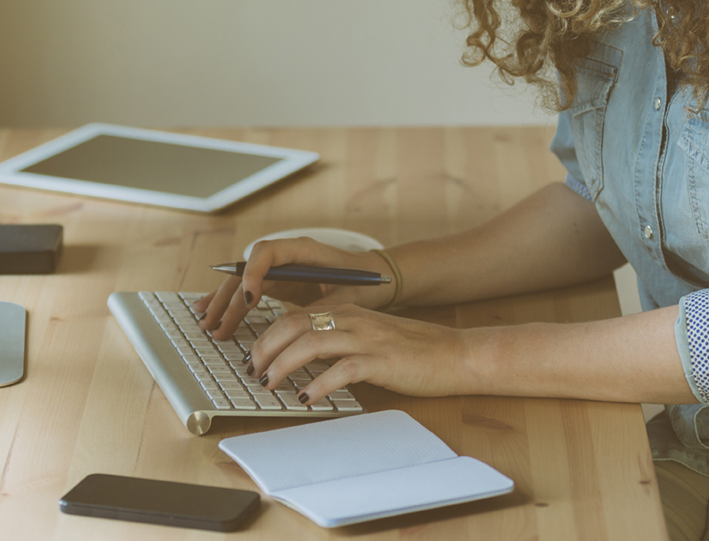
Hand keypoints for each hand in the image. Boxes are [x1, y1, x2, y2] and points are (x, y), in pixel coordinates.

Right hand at [191, 238, 394, 339]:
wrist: (376, 277)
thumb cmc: (367, 282)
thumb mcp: (349, 297)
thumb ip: (323, 308)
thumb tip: (299, 325)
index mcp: (304, 250)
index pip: (267, 252)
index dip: (253, 273)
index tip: (249, 300)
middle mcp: (286, 256)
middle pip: (247, 271)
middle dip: (229, 298)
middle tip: (216, 325)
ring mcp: (280, 269)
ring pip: (242, 282)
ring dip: (223, 303)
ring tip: (207, 325)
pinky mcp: (279, 283)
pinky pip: (248, 290)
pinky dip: (229, 302)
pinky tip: (209, 313)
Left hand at [246, 304, 479, 403]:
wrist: (455, 354)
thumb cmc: (413, 351)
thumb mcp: (368, 338)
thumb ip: (338, 342)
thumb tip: (301, 359)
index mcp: (347, 312)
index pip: (294, 316)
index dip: (268, 336)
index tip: (254, 357)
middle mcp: (352, 319)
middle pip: (294, 325)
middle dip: (266, 348)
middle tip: (253, 371)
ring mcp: (366, 338)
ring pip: (310, 343)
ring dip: (283, 364)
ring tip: (269, 384)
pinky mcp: (380, 361)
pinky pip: (341, 369)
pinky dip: (318, 384)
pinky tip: (307, 397)